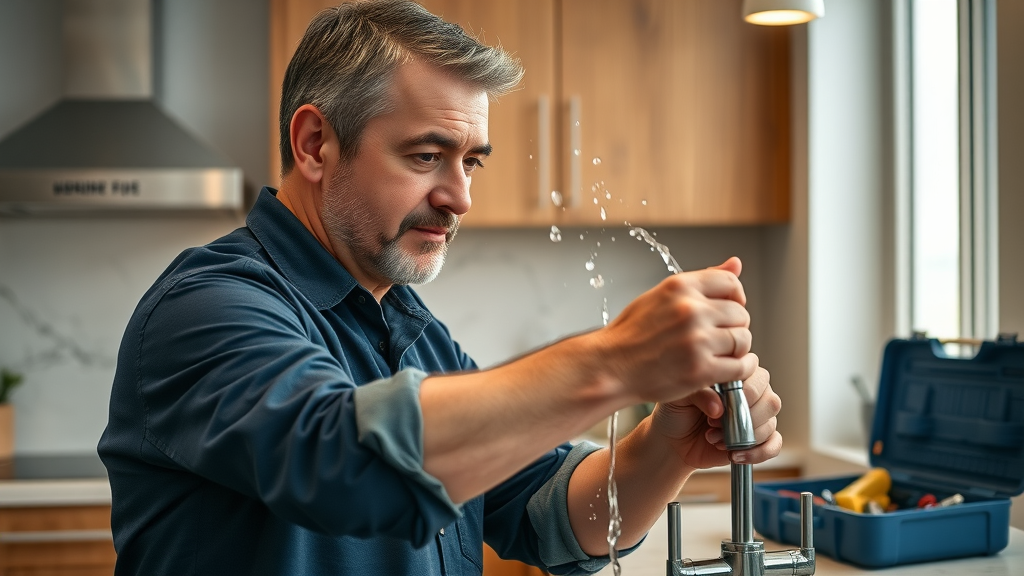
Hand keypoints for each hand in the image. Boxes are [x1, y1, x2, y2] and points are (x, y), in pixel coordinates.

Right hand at [597, 257, 757, 404]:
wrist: (608, 366)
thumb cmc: (630, 334)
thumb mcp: (661, 297)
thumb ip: (701, 282)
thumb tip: (736, 263)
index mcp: (680, 286)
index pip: (730, 282)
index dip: (735, 298)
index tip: (727, 311)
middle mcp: (690, 309)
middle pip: (740, 314)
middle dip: (734, 327)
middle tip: (719, 338)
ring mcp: (697, 340)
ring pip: (743, 340)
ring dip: (737, 349)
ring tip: (720, 354)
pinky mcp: (700, 370)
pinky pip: (740, 367)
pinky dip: (740, 369)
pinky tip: (727, 369)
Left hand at [649, 365, 782, 469]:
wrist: (673, 441)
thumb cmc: (677, 412)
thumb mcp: (680, 398)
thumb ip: (699, 395)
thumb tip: (719, 408)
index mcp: (735, 375)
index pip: (755, 373)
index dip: (744, 390)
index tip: (721, 405)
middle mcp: (752, 393)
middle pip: (770, 400)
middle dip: (743, 416)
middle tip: (714, 422)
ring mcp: (758, 416)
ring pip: (771, 423)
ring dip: (742, 436)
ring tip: (714, 438)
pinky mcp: (759, 439)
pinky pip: (774, 445)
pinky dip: (757, 452)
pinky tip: (734, 454)